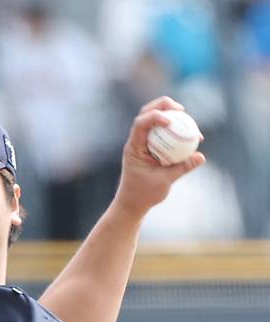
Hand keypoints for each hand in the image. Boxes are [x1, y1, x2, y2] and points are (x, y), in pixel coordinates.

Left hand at [112, 95, 205, 220]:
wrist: (132, 204)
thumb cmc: (144, 195)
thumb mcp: (164, 182)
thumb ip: (182, 168)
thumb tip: (201, 156)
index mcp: (134, 148)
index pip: (140, 124)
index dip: (155, 116)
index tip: (171, 121)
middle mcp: (136, 141)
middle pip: (146, 113)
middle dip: (164, 106)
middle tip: (182, 110)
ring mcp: (142, 143)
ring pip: (153, 119)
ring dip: (169, 114)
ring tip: (187, 118)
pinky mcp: (149, 146)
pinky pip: (161, 132)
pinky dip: (173, 129)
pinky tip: (187, 132)